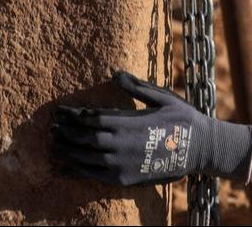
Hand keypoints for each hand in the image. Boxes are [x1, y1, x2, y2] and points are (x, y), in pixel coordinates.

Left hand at [50, 70, 251, 186]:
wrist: (200, 149)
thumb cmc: (182, 119)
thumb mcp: (162, 97)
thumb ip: (136, 87)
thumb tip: (116, 72)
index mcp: (127, 122)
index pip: (91, 118)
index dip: (72, 115)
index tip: (59, 111)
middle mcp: (121, 144)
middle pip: (84, 138)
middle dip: (65, 132)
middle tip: (51, 127)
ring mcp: (122, 164)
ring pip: (86, 158)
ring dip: (67, 151)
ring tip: (53, 145)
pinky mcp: (125, 178)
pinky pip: (96, 176)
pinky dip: (78, 172)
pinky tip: (66, 168)